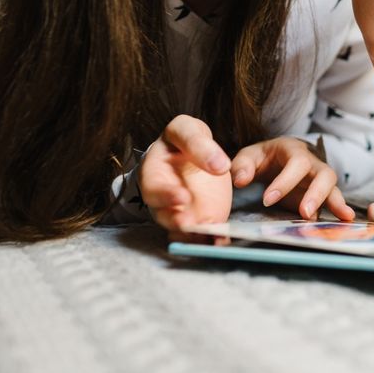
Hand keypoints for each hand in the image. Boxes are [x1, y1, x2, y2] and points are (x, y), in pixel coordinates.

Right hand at [140, 114, 233, 239]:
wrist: (193, 153)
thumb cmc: (185, 140)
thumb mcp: (188, 130)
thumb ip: (199, 143)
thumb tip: (219, 165)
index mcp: (153, 172)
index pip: (154, 186)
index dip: (166, 195)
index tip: (183, 197)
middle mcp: (162, 198)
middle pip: (163, 214)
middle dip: (176, 221)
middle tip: (189, 224)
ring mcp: (180, 212)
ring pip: (181, 229)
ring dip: (193, 236)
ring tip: (208, 237)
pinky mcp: (198, 220)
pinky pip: (200, 234)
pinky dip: (209, 240)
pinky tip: (220, 242)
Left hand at [231, 137, 353, 221]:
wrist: (279, 158)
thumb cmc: (265, 158)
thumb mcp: (250, 156)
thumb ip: (242, 165)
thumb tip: (240, 181)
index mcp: (294, 151)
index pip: (296, 163)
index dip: (285, 181)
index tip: (267, 200)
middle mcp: (313, 164)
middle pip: (324, 174)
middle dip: (316, 194)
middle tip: (304, 213)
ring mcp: (320, 180)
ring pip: (333, 188)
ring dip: (336, 203)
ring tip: (342, 218)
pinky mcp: (322, 195)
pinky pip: (333, 201)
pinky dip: (340, 211)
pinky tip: (346, 222)